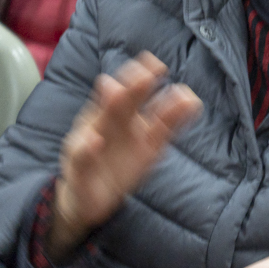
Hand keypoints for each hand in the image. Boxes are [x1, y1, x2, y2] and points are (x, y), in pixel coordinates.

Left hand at [51, 53, 201, 257]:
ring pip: (157, 110)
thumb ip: (82, 156)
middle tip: (155, 69)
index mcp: (97, 119)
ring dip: (171, 100)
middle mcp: (120, 119)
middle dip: (142, 82)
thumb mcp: (75, 172)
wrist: (91, 198)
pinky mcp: (153, 146)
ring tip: (185, 95)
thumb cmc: (80, 179)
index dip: (113, 91)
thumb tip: (92, 139)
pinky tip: (193, 106)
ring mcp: (139, 131)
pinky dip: (181, 116)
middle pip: (133, 95)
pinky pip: (169, 128)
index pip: (107, 99)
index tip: (117, 88)